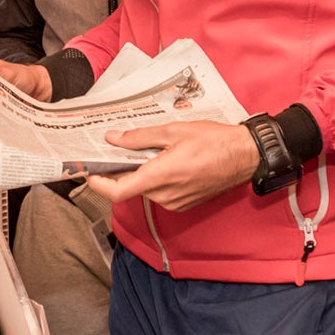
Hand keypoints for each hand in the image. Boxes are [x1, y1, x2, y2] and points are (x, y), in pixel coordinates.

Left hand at [86, 121, 258, 212]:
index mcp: (160, 176)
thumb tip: (113, 139)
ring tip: (147, 152)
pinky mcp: (184, 204)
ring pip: (145, 190)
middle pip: (131, 188)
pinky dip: (155, 180)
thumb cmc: (214, 141)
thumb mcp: (173, 131)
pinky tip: (163, 162)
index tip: (89, 173)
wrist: (245, 156)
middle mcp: (166, 195)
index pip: (119, 191)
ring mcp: (176, 202)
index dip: (99, 184)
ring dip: (140, 174)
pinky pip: (160, 194)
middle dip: (121, 172)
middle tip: (116, 151)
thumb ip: (140, 137)